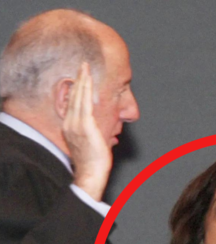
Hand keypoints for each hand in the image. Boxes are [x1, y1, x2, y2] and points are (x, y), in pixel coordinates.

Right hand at [62, 62, 111, 201]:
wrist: (91, 172)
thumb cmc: (94, 162)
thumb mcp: (93, 145)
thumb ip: (98, 136)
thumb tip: (111, 136)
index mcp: (70, 127)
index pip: (72, 103)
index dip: (76, 89)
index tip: (80, 77)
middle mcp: (70, 123)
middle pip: (73, 96)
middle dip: (78, 79)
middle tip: (82, 65)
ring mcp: (76, 124)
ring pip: (78, 97)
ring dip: (82, 80)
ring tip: (85, 67)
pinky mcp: (85, 126)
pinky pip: (85, 104)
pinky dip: (86, 91)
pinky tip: (88, 81)